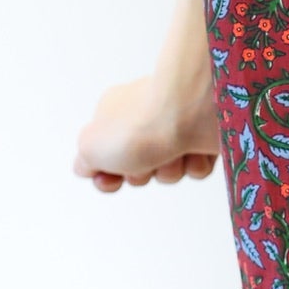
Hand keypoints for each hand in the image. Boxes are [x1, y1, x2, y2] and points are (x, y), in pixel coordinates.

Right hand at [72, 70, 220, 192]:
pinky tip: (192, 149)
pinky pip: (196, 167)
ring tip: (172, 152)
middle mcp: (146, 117)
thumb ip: (83, 160)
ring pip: (168, 170)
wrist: (192, 110)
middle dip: (140, 174)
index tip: (110, 178)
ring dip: (169, 170)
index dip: (107, 174)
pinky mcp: (205, 134)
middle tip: (143, 162)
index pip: (106, 153)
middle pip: (138, 168)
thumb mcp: (89, 146)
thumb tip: (88, 166)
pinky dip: (194, 164)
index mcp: (115, 113)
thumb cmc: (139, 126)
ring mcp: (178, 125)